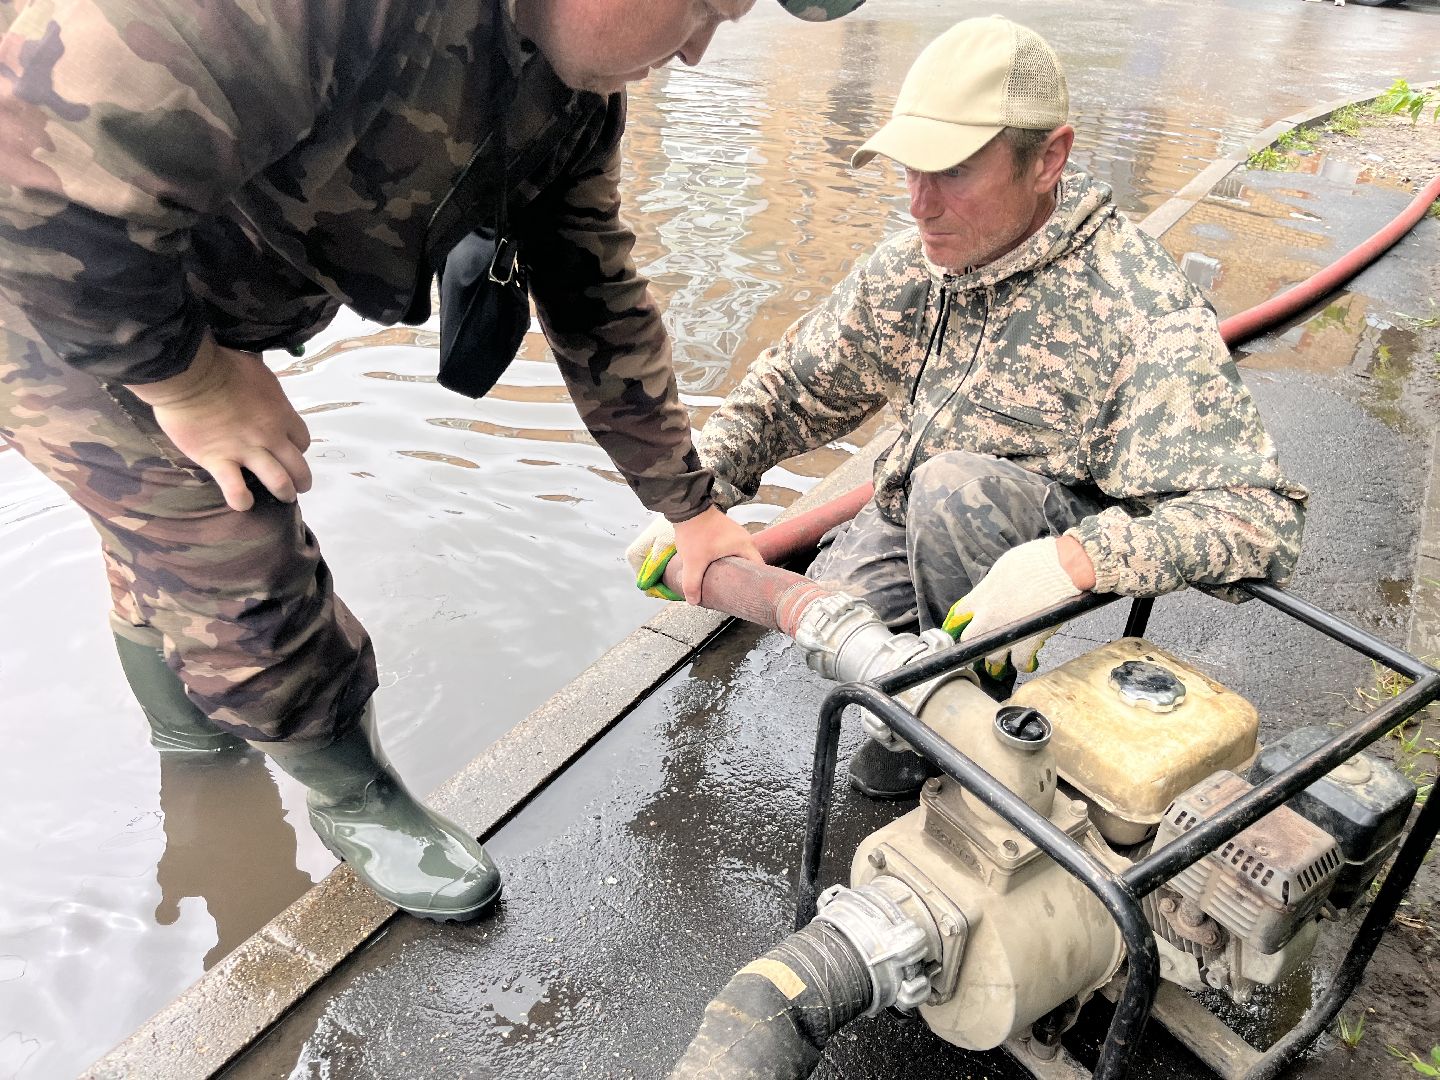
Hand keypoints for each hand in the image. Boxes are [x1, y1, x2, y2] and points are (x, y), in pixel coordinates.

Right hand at [126, 335, 311, 511]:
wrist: (189, 373)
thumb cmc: (221, 364)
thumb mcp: (257, 369)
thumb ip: (266, 386)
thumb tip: (265, 385)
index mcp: (281, 412)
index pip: (302, 439)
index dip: (298, 447)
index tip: (290, 449)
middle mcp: (270, 435)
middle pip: (298, 465)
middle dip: (302, 478)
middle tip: (299, 485)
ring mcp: (245, 450)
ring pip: (278, 481)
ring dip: (284, 492)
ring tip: (284, 498)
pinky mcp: (218, 460)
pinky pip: (235, 488)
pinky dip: (242, 500)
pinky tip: (244, 503)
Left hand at [626, 507, 762, 603]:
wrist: (688, 507)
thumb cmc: (696, 533)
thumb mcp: (693, 562)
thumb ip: (692, 583)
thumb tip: (694, 601)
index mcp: (745, 546)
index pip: (759, 568)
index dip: (756, 583)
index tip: (750, 595)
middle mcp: (745, 539)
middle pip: (750, 563)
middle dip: (743, 577)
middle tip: (735, 592)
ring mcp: (736, 533)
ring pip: (740, 556)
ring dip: (734, 567)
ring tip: (725, 582)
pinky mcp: (726, 531)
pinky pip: (732, 549)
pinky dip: (727, 558)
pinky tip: (717, 567)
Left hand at [941, 537, 1088, 677]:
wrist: (1062, 568)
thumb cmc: (1036, 561)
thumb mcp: (1003, 566)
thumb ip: (991, 585)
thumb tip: (990, 591)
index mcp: (981, 596)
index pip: (958, 616)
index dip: (960, 624)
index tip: (962, 629)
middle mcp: (988, 617)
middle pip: (970, 641)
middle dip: (977, 644)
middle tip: (985, 646)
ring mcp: (1006, 632)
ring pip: (992, 657)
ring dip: (998, 658)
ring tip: (1005, 658)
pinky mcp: (1026, 643)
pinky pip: (1019, 663)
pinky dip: (1023, 664)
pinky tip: (1026, 661)